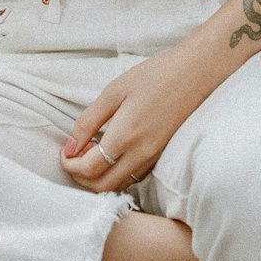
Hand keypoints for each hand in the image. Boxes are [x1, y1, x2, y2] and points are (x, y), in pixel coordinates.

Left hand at [60, 47, 210, 192]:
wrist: (195, 73)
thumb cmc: (155, 76)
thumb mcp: (114, 91)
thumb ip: (89, 121)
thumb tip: (70, 147)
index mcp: (126, 137)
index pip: (89, 169)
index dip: (70, 165)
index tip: (64, 153)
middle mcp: (141, 154)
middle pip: (102, 187)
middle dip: (81, 178)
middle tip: (73, 158)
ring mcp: (154, 158)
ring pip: (119, 186)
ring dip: (98, 179)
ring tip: (91, 154)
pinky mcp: (162, 156)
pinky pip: (134, 178)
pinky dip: (117, 174)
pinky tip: (112, 154)